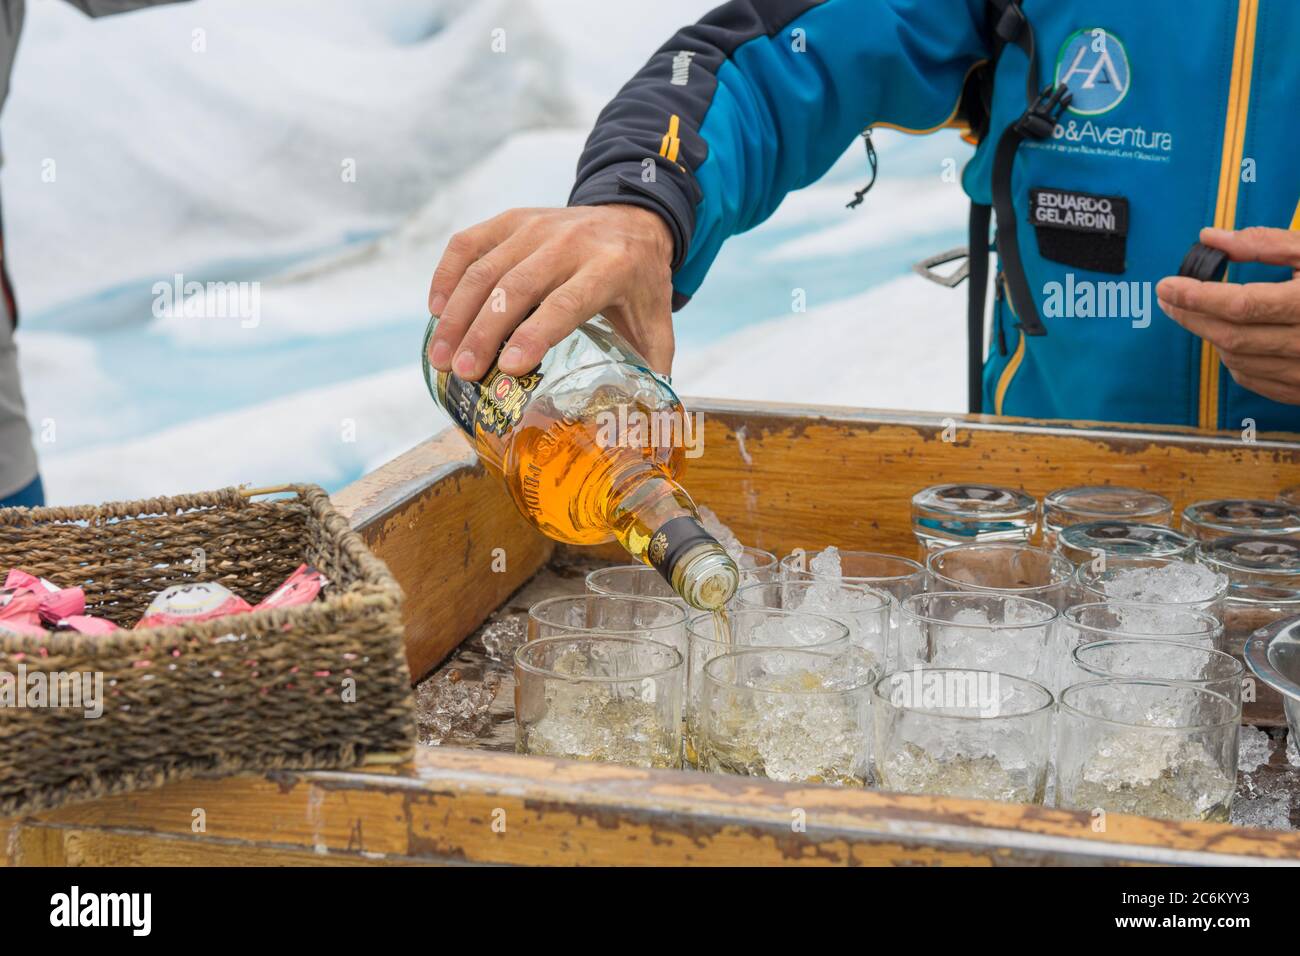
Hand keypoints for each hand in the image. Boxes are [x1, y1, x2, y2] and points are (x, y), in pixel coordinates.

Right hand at [426, 204, 675, 378]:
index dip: (535, 333)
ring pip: (486, 267)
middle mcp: (571, 242)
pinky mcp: (513, 219)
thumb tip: (640, 430)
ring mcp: (537, 226)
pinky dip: (447, 275)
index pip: (565, 301)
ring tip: (440, 356)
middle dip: (482, 331)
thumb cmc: (641, 283)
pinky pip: (469, 243)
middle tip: (461, 372)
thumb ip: (651, 370)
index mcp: (611, 268)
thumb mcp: (657, 323)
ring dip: (457, 313)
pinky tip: (435, 311)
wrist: (635, 219)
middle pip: (516, 287)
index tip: (508, 368)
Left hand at [1157, 226, 1299, 404]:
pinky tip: (1229, 338)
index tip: (1167, 286)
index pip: (1241, 305)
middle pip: (1231, 336)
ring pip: (1238, 359)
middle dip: (1191, 316)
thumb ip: (1267, 244)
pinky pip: (1255, 378)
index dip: (1197, 297)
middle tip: (1168, 298)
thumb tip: (1213, 238)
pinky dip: (1233, 358)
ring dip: (1210, 336)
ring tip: (1197, 312)